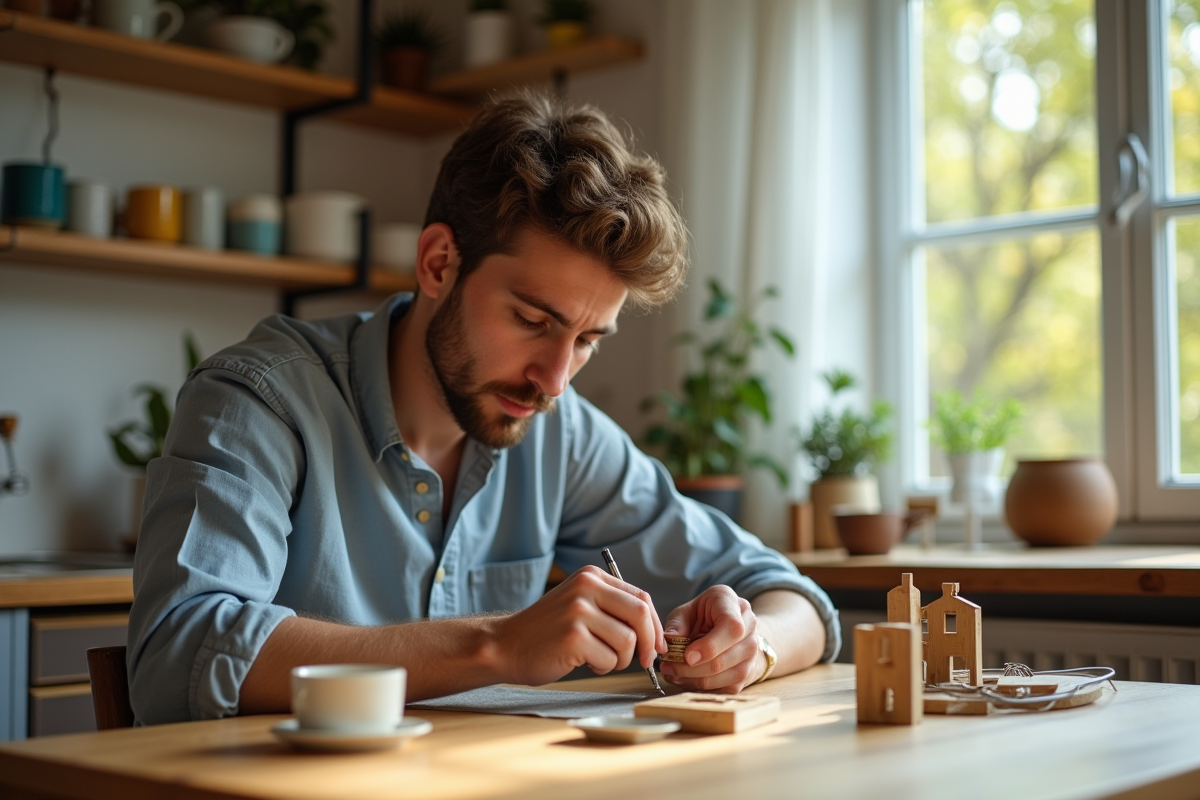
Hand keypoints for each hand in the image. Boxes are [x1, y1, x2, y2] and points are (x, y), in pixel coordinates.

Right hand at [492, 566, 664, 685]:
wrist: (507, 645)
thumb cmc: (548, 632)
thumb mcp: (580, 604)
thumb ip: (613, 608)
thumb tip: (655, 632)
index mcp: (591, 577)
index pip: (640, 597)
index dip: (655, 625)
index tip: (656, 645)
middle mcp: (586, 588)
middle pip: (640, 614)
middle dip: (648, 642)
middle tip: (645, 660)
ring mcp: (578, 611)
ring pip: (627, 641)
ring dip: (620, 659)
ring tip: (598, 658)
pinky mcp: (573, 637)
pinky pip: (609, 659)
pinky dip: (603, 668)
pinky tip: (583, 662)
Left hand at [659, 585, 761, 692]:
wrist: (726, 626)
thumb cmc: (702, 615)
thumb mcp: (686, 611)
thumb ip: (677, 625)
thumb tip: (668, 642)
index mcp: (733, 604)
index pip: (731, 628)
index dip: (709, 646)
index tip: (687, 656)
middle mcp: (749, 627)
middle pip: (726, 658)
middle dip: (693, 669)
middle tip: (669, 667)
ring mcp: (752, 652)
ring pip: (726, 677)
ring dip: (695, 680)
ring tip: (673, 673)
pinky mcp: (747, 672)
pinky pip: (726, 688)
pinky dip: (702, 687)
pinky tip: (686, 679)